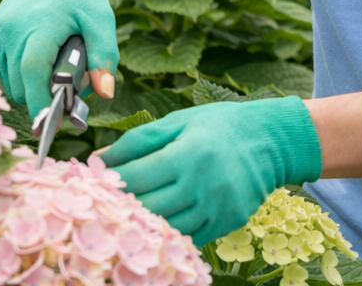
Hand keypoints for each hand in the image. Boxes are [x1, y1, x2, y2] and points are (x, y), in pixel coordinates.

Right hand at [0, 0, 118, 110]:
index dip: (40, 102)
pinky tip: (38, 57)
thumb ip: (105, 55)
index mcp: (40, 23)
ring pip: (12, 84)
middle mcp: (11, 30)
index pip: (32, 71)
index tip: (50, 128)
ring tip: (56, 65)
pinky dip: (21, 76)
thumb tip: (106, 94)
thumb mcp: (101, 19)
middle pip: (22, 85)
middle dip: (45, 98)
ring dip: (33, 87)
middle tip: (70, 87)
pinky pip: (4, 73)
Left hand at [103, 96, 322, 244]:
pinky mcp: (227, 223)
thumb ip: (138, 141)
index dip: (108, 182)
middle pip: (147, 208)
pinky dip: (168, 233)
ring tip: (123, 216)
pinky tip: (154, 224)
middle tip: (99, 205)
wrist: (271, 140)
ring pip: (166, 229)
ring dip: (141, 225)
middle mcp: (204, 185)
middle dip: (119, 207)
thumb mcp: (179, 122)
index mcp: (189, 154)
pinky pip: (188, 238)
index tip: (90, 183)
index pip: (136, 178)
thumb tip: (98, 159)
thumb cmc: (220, 125)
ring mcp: (217, 209)